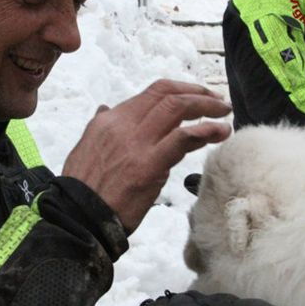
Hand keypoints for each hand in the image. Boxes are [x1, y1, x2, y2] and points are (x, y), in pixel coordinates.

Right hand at [62, 80, 230, 233]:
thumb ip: (99, 125)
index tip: (198, 96)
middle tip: (218, 102)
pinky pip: (183, 138)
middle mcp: (123, 124)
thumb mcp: (85, 147)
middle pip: (168, 94)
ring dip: (208, 107)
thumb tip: (105, 108)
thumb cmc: (84, 188)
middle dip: (199, 94)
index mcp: (109, 120)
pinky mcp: (149, 165)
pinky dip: (206, 130)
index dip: (181, 89)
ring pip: (178, 108)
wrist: (79, 216)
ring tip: (225, 116)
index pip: (153, 92)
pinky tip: (221, 132)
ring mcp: (137, 143)